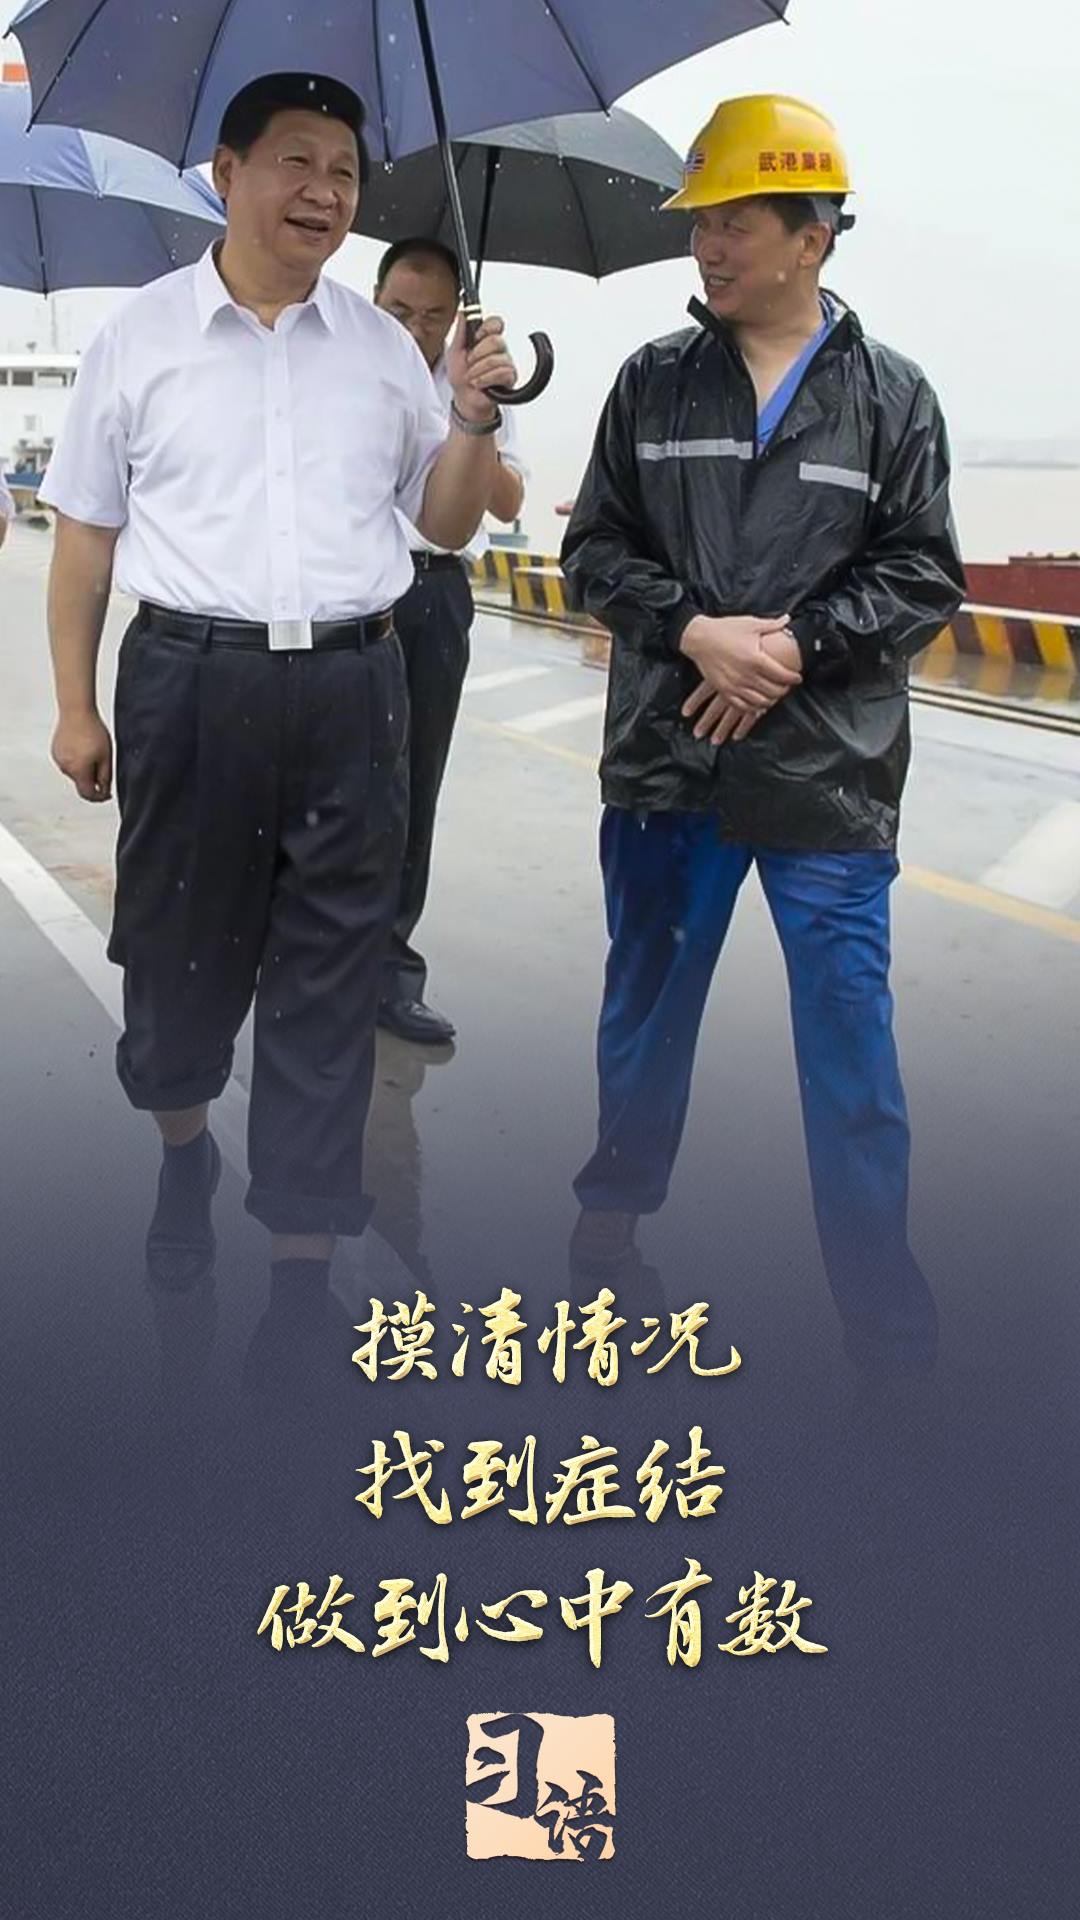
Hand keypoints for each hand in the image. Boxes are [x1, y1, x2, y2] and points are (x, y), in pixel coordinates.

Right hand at [52, 710, 112, 801]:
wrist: (76, 711)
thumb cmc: (92, 730)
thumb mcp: (106, 757)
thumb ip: (105, 777)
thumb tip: (104, 791)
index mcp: (78, 770)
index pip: (87, 794)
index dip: (99, 797)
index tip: (107, 795)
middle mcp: (65, 767)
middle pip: (81, 782)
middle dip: (93, 779)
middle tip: (103, 764)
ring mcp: (58, 759)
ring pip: (74, 772)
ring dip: (84, 769)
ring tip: (93, 751)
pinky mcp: (55, 751)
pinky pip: (68, 762)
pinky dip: (76, 760)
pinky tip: (83, 747)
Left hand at [446, 313, 516, 420]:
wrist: (464, 398)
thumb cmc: (461, 376)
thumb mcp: (454, 351)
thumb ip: (460, 331)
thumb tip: (462, 311)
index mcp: (486, 339)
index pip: (497, 323)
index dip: (487, 328)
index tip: (476, 337)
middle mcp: (499, 349)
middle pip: (497, 341)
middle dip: (478, 354)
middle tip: (470, 363)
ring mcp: (506, 363)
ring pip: (496, 359)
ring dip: (478, 370)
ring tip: (472, 377)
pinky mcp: (510, 378)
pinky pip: (502, 373)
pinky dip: (485, 379)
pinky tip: (479, 383)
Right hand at [680, 616, 800, 740]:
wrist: (699, 638)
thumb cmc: (724, 629)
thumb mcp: (750, 624)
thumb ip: (772, 624)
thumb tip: (788, 619)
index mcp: (756, 659)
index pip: (782, 675)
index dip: (793, 678)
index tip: (798, 677)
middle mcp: (746, 675)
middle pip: (773, 691)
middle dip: (784, 690)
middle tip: (787, 686)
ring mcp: (734, 685)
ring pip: (760, 702)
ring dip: (771, 700)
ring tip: (774, 695)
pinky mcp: (724, 690)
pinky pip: (742, 706)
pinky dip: (753, 708)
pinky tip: (758, 703)